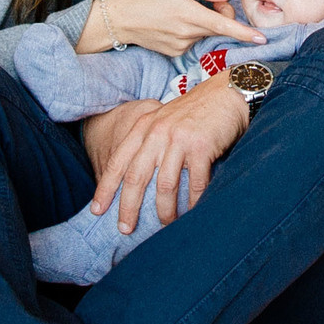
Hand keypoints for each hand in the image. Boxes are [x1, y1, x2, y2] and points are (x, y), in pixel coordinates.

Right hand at [83, 0, 266, 56]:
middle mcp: (187, 33)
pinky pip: (193, 41)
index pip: (223, 25)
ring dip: (204, 23)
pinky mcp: (175, 53)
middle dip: (222, 16)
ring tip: (183, 10)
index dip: (244, 32)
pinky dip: (191, 31)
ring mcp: (181, 46)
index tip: (262, 38)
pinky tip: (175, 23)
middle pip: (217, 28)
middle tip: (210, 1)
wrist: (120, 18)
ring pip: (205, 34)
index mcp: (189, 13)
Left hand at [89, 73, 249, 232]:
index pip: (118, 162)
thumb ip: (148, 143)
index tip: (96, 211)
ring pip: (165, 185)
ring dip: (164, 211)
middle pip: (136, 177)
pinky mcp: (202, 147)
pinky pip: (195, 184)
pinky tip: (192, 215)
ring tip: (165, 226)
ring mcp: (179, 139)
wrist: (226, 93)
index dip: (105, 188)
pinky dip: (193, 203)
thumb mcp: (163, 122)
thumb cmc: (194, 113)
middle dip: (128, 207)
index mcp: (143, 127)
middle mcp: (157, 133)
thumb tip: (135, 182)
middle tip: (125, 229)